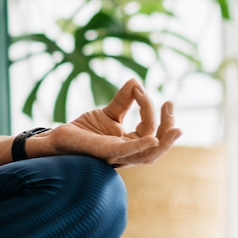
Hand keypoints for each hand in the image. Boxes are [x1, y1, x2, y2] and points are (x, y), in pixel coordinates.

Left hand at [29, 79, 181, 166]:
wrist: (59, 138)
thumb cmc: (85, 130)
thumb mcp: (109, 112)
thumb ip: (124, 100)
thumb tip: (136, 81)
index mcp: (131, 143)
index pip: (150, 127)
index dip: (149, 107)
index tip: (140, 88)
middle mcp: (128, 154)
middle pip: (157, 146)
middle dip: (168, 127)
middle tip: (170, 104)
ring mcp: (118, 156)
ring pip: (149, 156)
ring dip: (165, 143)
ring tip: (177, 128)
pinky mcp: (105, 154)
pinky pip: (127, 153)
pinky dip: (140, 147)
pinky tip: (152, 139)